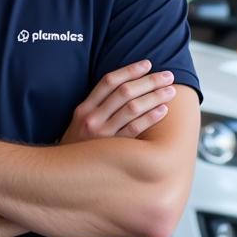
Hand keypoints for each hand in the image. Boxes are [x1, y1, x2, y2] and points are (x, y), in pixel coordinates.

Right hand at [60, 60, 176, 143]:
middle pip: (124, 92)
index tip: (147, 64)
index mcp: (84, 108)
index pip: (109, 81)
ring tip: (170, 91)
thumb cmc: (78, 145)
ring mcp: (102, 134)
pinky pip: (135, 129)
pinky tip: (163, 110)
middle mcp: (92, 118)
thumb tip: (126, 87)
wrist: (66, 172)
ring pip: (132, 108)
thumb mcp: (79, 122)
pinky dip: (150, 118)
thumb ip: (97, 106)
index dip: (130, 70)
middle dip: (149, 81)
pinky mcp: (113, 150)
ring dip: (154, 97)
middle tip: (167, 76)